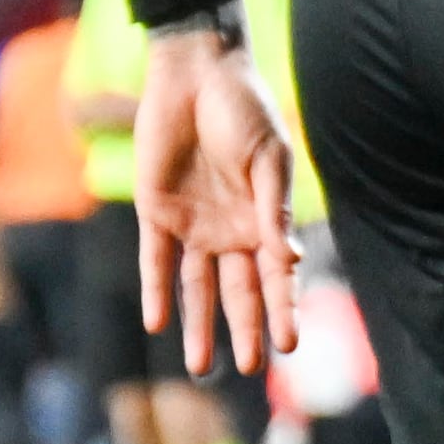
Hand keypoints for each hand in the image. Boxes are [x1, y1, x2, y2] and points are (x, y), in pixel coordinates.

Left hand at [134, 24, 300, 375]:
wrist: (196, 75)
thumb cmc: (244, 110)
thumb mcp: (268, 160)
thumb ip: (273, 211)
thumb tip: (287, 261)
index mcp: (264, 219)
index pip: (275, 276)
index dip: (283, 309)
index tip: (290, 344)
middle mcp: (230, 230)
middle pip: (239, 291)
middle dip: (246, 330)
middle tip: (253, 368)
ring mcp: (192, 224)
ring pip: (197, 287)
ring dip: (200, 325)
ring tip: (201, 366)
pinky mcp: (155, 212)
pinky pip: (154, 261)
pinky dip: (155, 291)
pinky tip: (157, 323)